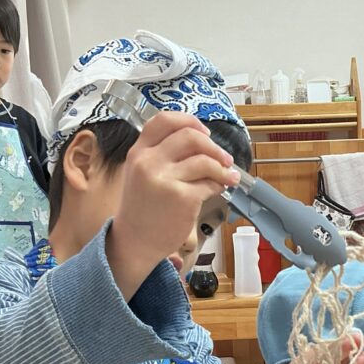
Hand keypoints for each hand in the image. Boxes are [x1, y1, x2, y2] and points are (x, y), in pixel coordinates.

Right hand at [106, 112, 239, 298]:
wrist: (135, 242)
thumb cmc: (143, 209)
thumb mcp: (141, 173)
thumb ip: (163, 155)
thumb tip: (202, 141)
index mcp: (138, 152)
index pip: (165, 120)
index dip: (190, 121)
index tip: (205, 132)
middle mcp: (149, 162)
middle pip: (190, 136)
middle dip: (213, 146)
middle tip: (224, 158)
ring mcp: (165, 180)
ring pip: (204, 160)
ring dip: (222, 166)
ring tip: (228, 175)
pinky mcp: (182, 199)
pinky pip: (210, 183)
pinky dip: (219, 184)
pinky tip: (220, 188)